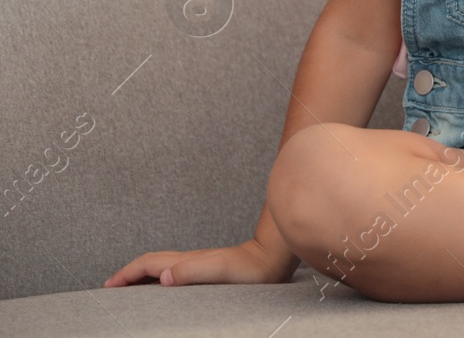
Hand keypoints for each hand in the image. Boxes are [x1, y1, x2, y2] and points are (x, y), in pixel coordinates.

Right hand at [103, 239, 297, 286]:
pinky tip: (164, 286)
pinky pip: (174, 271)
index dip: (127, 273)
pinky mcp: (208, 268)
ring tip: (129, 287)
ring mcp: (198, 263)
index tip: (109, 285)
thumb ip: (192, 271)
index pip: (148, 264)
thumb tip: (164, 276)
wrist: (273, 258)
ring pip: (161, 265)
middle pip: (151, 262)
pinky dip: (159, 276)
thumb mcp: (220, 271)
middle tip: (111, 287)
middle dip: (128, 273)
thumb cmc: (250, 268)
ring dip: (142, 274)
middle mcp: (189, 260)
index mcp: (186, 261)